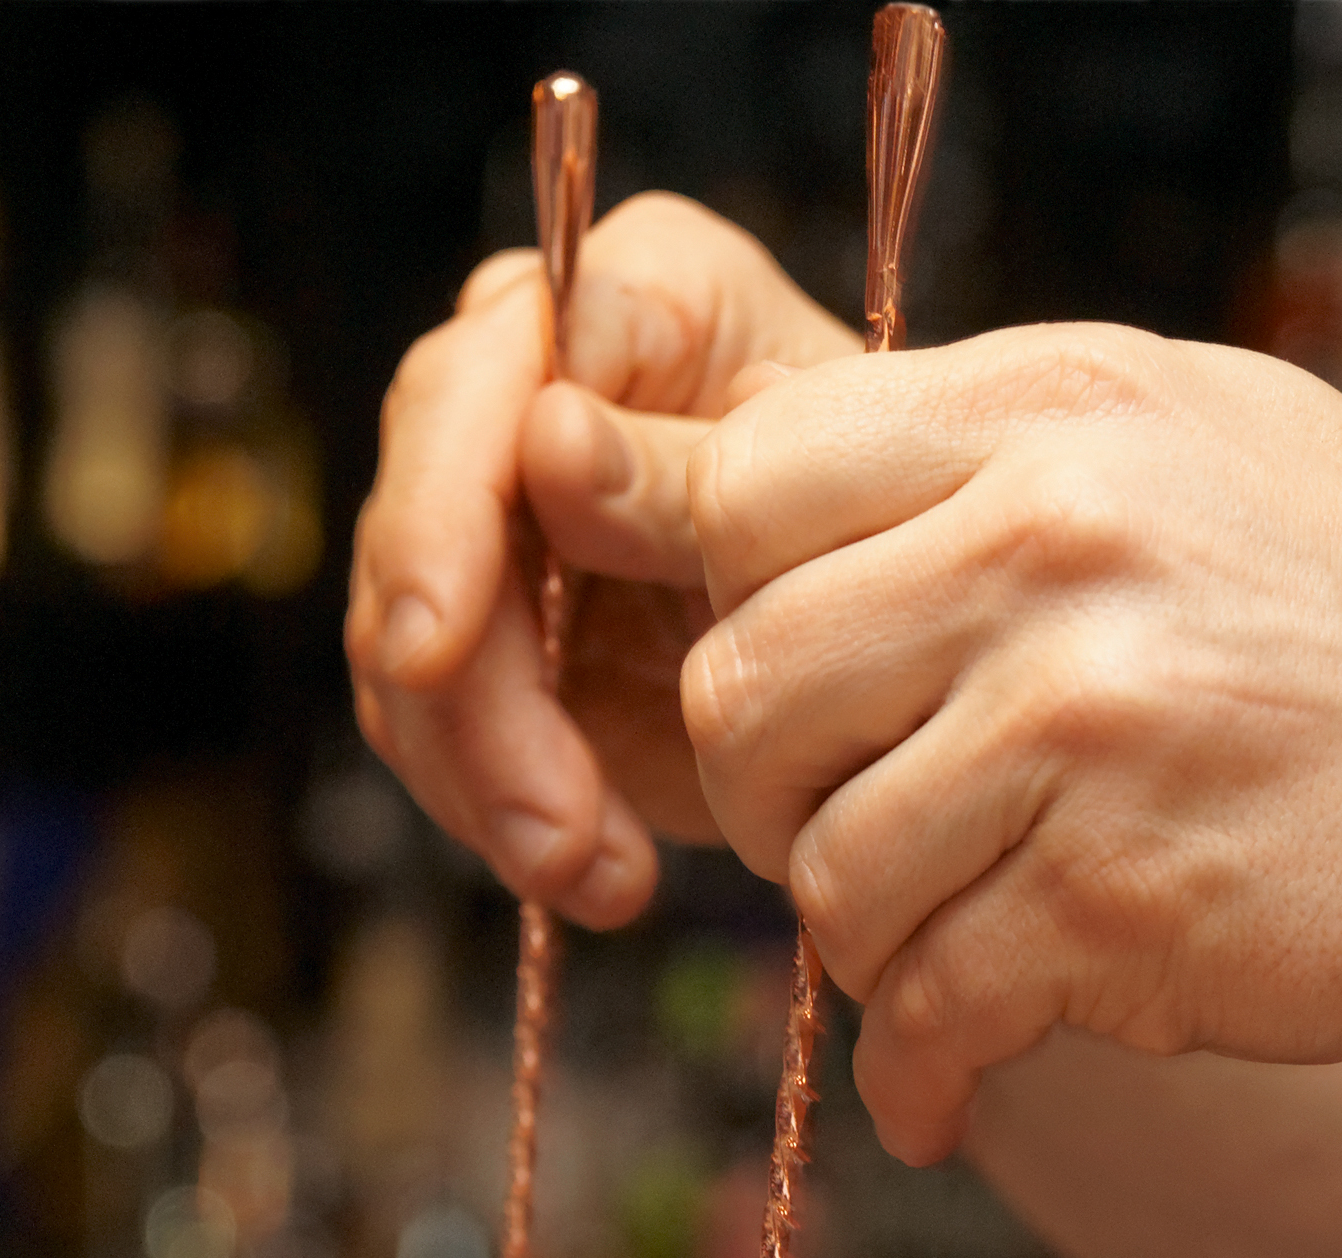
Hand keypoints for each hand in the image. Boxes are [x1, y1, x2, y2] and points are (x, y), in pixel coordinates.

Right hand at [348, 192, 856, 920]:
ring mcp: (502, 519)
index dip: (441, 508)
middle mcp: (536, 384)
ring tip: (599, 873)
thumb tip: (549, 439)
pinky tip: (602, 875)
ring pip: (413, 651)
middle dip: (470, 700)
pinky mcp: (499, 642)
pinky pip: (447, 734)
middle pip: (423, 525)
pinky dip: (513, 819)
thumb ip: (692, 478)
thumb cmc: (908, 536)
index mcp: (634, 299)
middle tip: (549, 828)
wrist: (928, 644)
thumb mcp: (831, 509)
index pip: (480, 377)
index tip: (438, 642)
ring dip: (492, 783)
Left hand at [679, 324, 1341, 1161]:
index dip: (734, 603)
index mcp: (1058, 412)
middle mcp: (1059, 544)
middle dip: (769, 798)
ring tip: (940, 955)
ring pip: (825, 869)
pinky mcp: (1122, 906)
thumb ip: (983, 450)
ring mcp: (1090, 727)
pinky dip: (920, 1072)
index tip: (802, 689)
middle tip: (849, 838)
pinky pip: (926, 1006)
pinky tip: (947, 1086)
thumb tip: (716, 487)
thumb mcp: (1201, 446)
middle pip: (745, 687)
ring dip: (860, 947)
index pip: (751, 485)